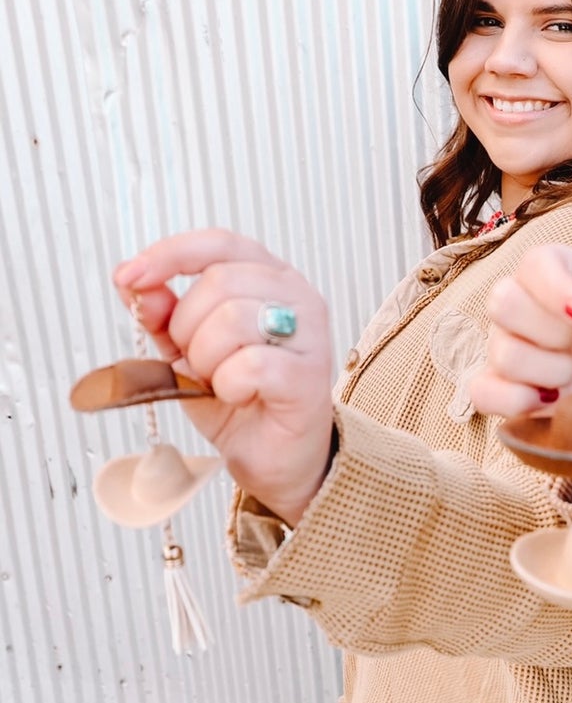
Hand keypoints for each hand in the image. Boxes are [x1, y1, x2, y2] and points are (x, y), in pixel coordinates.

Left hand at [112, 230, 333, 525]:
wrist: (274, 459)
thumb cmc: (241, 401)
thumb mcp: (187, 351)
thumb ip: (163, 315)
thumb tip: (134, 283)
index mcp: (269, 278)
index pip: (218, 243)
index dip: (170, 254)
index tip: (130, 277)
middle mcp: (296, 297)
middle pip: (219, 282)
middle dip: (187, 328)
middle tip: (195, 362)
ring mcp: (309, 335)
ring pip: (232, 320)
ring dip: (207, 359)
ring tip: (219, 381)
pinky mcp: (309, 376)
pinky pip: (250, 365)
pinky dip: (228, 385)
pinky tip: (239, 395)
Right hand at [469, 243, 571, 433]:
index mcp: (560, 276)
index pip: (534, 263)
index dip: (554, 288)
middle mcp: (525, 308)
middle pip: (502, 301)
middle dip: (551, 332)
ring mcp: (510, 350)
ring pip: (501, 352)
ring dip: (549, 371)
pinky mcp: (504, 392)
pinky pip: (482, 391)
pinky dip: (517, 401)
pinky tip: (552, 402)